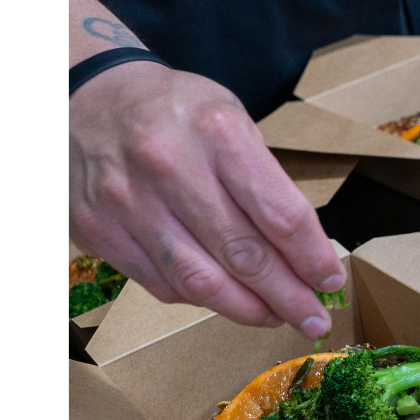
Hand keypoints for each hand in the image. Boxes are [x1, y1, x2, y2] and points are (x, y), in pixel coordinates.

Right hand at [68, 61, 345, 333]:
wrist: (89, 99)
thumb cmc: (176, 109)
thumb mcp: (232, 117)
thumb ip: (263, 177)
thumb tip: (301, 246)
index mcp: (218, 134)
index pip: (280, 215)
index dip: (312, 258)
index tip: (330, 281)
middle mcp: (171, 169)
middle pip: (243, 254)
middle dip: (288, 296)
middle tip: (314, 320)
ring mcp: (128, 203)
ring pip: (199, 281)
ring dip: (245, 310)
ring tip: (275, 318)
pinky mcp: (97, 231)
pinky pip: (159, 284)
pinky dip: (199, 300)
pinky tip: (224, 300)